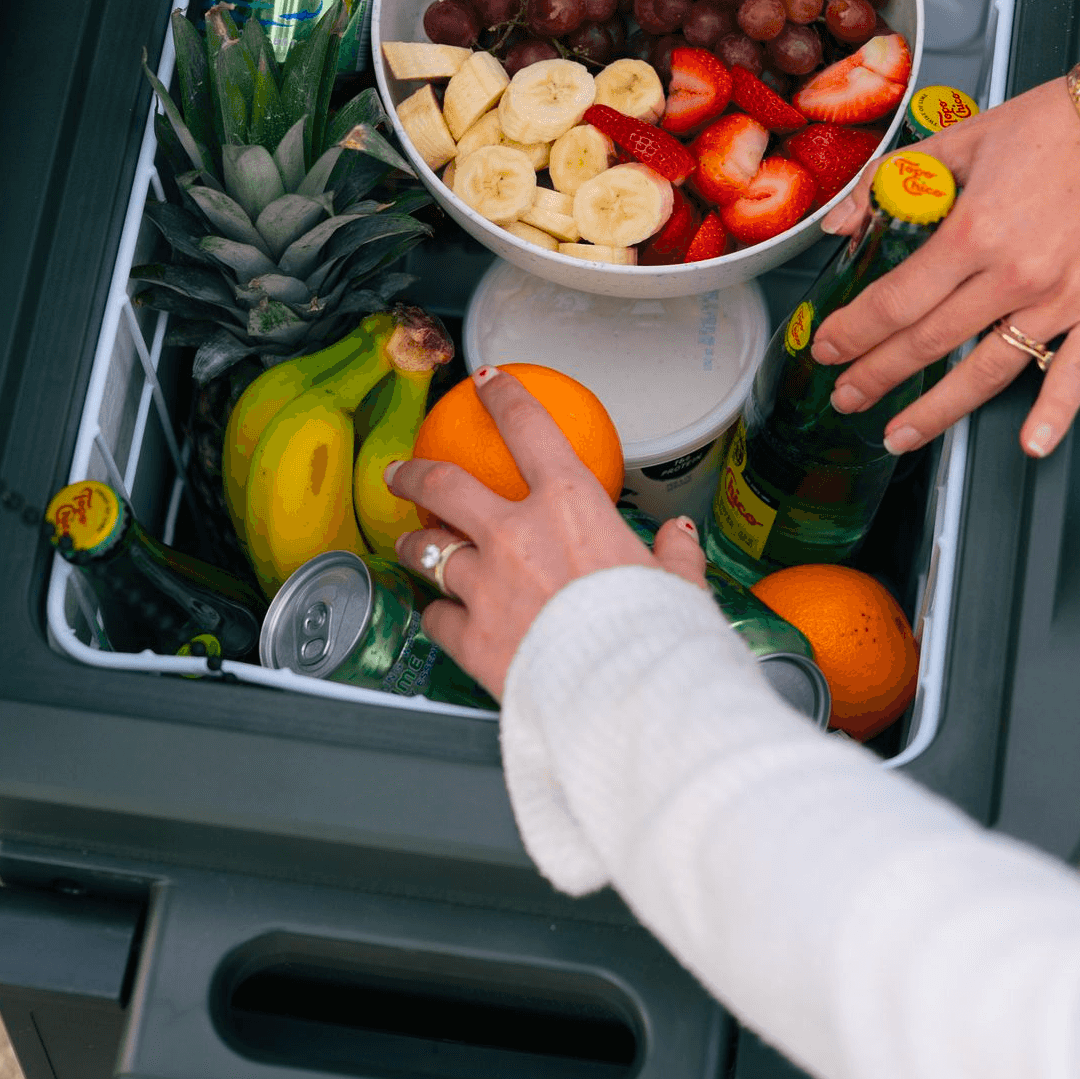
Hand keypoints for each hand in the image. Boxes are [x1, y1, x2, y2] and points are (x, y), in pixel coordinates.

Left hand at [383, 367, 707, 699]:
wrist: (626, 696)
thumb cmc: (655, 634)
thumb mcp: (678, 584)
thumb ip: (673, 556)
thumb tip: (679, 537)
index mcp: (570, 505)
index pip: (529, 428)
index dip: (503, 397)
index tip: (486, 382)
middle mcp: (516, 535)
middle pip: (446, 487)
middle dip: (415, 474)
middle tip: (400, 472)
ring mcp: (486, 586)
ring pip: (428, 553)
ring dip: (415, 547)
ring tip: (409, 547)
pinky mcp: (471, 638)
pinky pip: (436, 618)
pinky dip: (436, 615)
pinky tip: (439, 617)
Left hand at [810, 84, 1079, 458]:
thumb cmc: (1061, 126)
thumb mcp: (966, 137)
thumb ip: (898, 179)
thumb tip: (841, 221)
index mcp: (973, 231)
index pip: (894, 300)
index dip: (853, 331)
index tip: (828, 348)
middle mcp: (1012, 275)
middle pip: (927, 342)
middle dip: (876, 375)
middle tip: (846, 395)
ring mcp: (1060, 301)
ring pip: (986, 371)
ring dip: (936, 411)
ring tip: (899, 434)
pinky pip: (1075, 374)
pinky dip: (1054, 413)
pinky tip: (1031, 444)